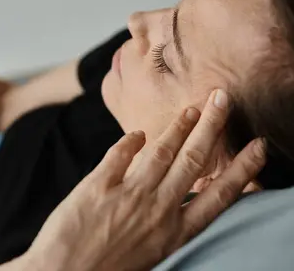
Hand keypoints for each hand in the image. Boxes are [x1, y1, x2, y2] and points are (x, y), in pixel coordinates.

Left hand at [15, 89, 265, 270]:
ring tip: (190, 110)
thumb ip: (163, 224)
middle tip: (221, 99)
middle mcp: (157, 210)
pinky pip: (119, 154)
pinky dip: (130, 141)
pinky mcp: (97, 186)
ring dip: (177, 127)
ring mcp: (128, 195)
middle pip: (192, 161)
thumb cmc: (106, 270)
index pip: (218, 196)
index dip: (241, 170)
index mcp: (174, 233)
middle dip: (211, 128)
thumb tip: (170, 196)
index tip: (257, 147)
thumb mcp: (149, 253)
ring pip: (160, 151)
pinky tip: (138, 134)